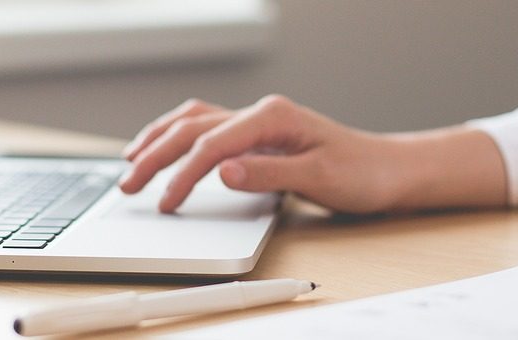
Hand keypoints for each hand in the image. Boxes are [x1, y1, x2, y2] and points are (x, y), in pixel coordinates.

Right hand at [117, 94, 508, 213]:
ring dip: (158, 140)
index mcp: (272, 117)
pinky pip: (206, 128)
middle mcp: (261, 113)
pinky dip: (178, 137)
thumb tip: (222, 172)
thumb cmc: (361, 173)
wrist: (388, 170)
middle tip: (128, 186)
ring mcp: (257, 122)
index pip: (212, 144)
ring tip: (130, 162)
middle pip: (192, 128)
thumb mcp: (319, 178)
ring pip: (193, 121)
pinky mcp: (258, 135)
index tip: (166, 203)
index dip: (183, 175)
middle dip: (155, 155)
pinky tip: (163, 148)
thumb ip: (268, 174)